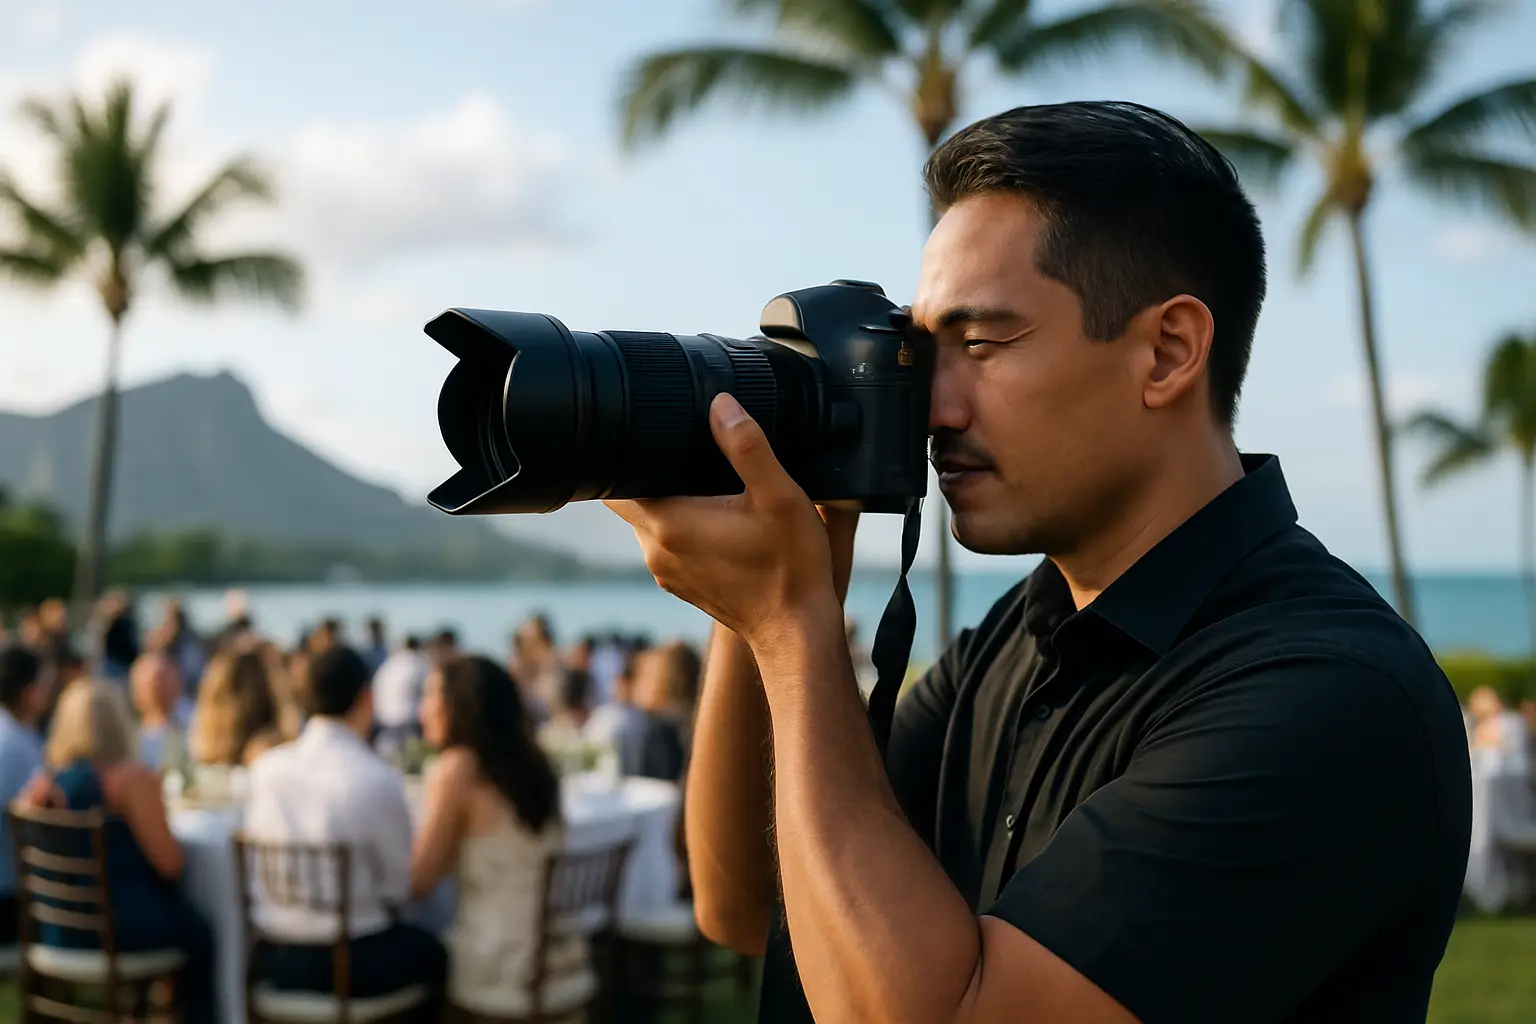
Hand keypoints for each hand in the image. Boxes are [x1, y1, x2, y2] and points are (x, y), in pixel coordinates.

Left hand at [607, 394, 841, 649]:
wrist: (797, 632)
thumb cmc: (792, 568)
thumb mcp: (780, 497)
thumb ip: (749, 448)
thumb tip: (721, 405)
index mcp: (669, 523)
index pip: (613, 484)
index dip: (625, 455)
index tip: (649, 436)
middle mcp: (656, 550)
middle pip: (630, 500)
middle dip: (650, 474)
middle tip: (689, 454)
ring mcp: (666, 572)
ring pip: (648, 522)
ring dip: (668, 502)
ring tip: (707, 485)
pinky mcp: (681, 585)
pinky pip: (667, 545)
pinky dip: (682, 528)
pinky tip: (717, 519)